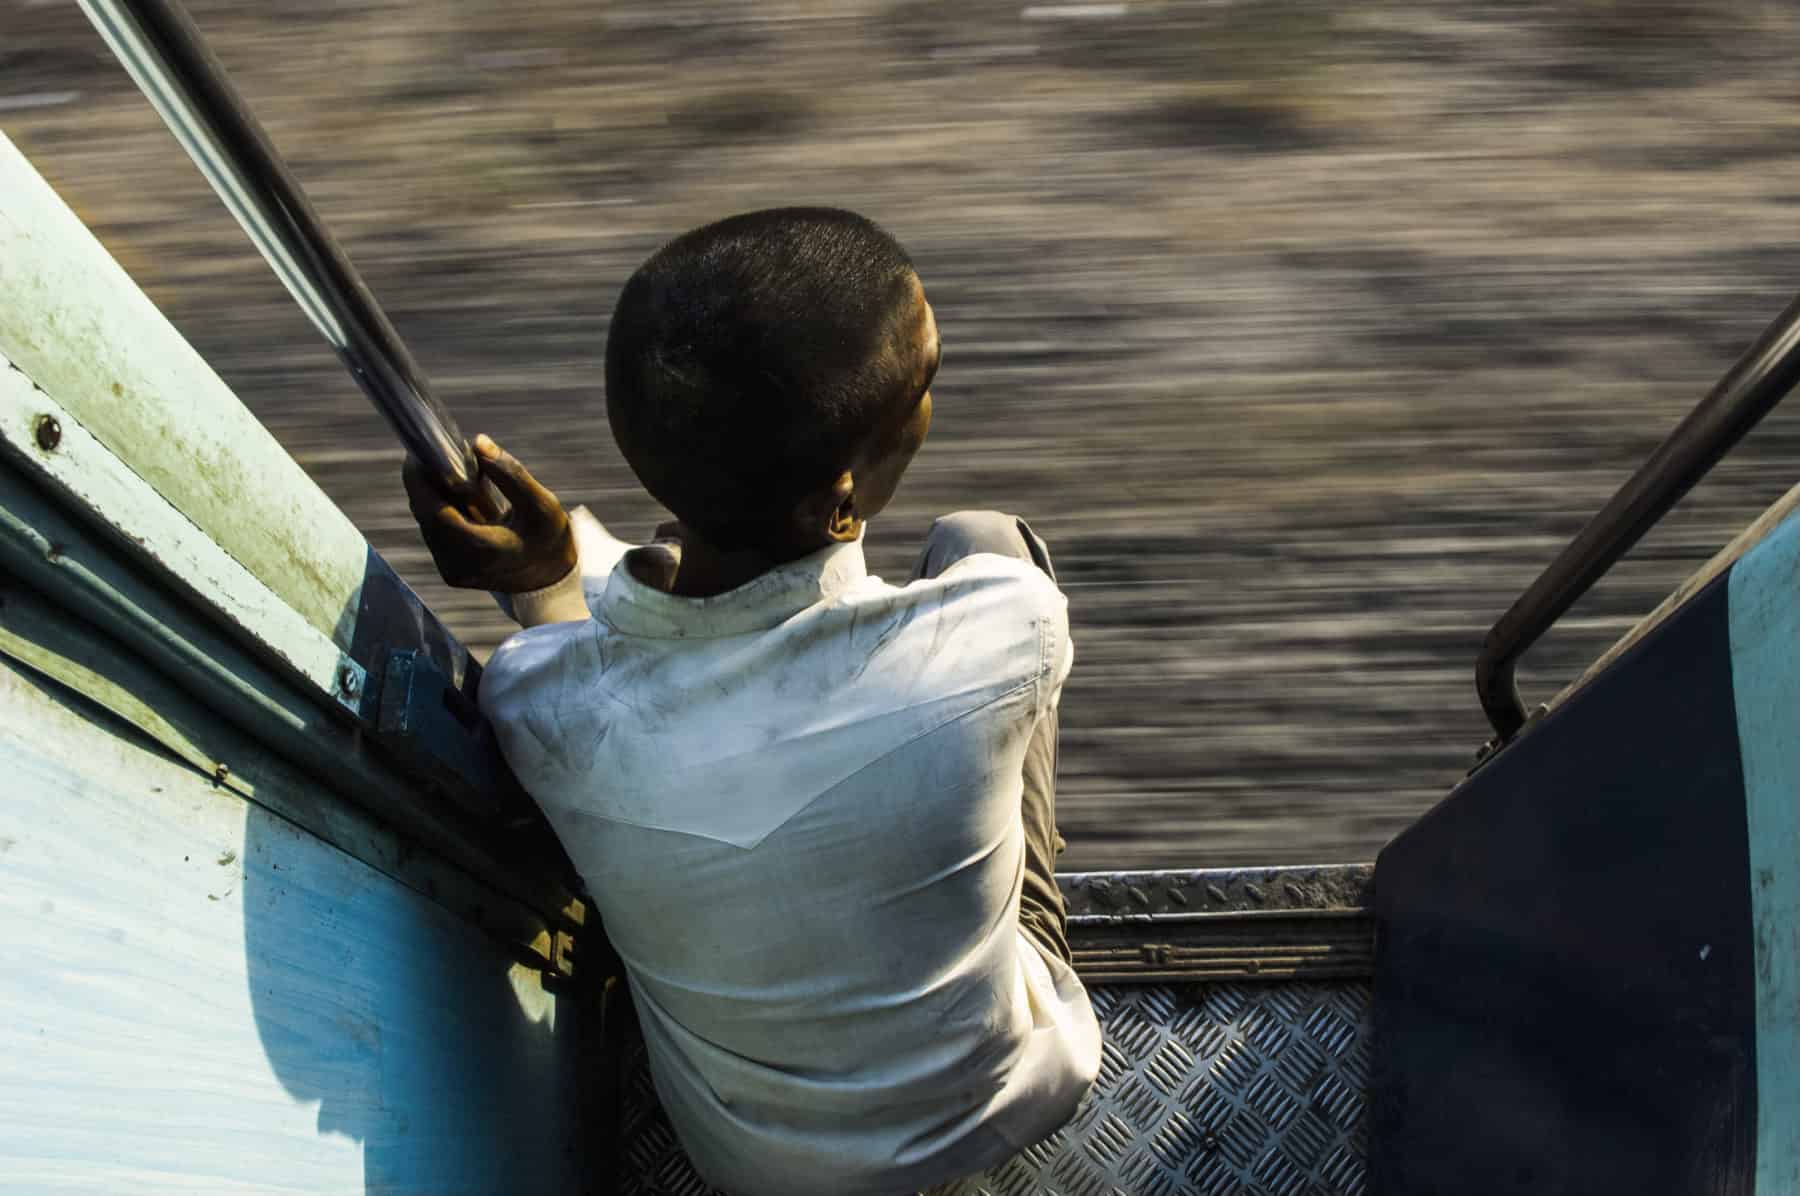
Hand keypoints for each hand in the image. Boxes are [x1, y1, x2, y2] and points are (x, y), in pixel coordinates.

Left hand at [402, 434, 577, 591]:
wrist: (551, 582)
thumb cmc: (549, 542)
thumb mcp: (541, 505)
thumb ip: (511, 473)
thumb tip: (478, 442)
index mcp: (481, 549)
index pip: (434, 512)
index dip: (420, 480)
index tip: (419, 453)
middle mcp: (459, 565)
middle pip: (426, 514)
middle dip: (428, 482)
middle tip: (440, 454)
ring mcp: (452, 571)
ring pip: (428, 522)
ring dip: (435, 495)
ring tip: (457, 475)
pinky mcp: (450, 571)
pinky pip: (435, 533)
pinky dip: (443, 510)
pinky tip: (461, 498)